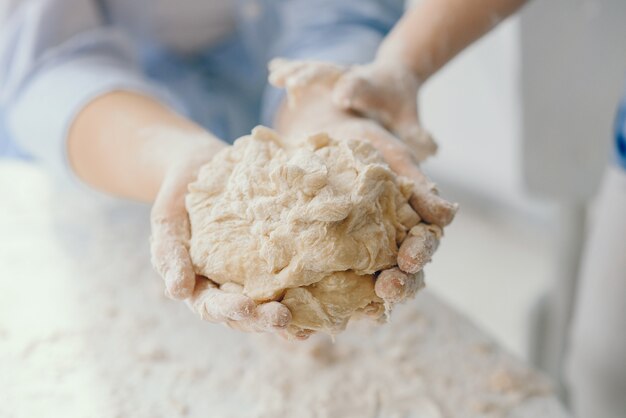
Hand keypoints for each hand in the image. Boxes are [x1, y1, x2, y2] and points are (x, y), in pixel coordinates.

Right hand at [149, 141, 291, 333]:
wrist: (200, 169)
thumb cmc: (179, 199)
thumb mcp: (166, 222)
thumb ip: (169, 255)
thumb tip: (177, 293)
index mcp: (199, 286)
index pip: (212, 306)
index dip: (228, 310)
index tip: (245, 307)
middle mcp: (228, 287)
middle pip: (245, 315)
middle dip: (262, 320)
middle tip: (282, 318)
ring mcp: (252, 277)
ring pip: (268, 305)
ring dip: (286, 318)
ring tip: (304, 325)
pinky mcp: (274, 262)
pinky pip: (289, 282)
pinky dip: (304, 297)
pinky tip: (322, 301)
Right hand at [269, 58, 435, 161]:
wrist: (393, 75)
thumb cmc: (398, 102)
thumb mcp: (408, 117)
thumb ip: (416, 133)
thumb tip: (432, 150)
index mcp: (372, 86)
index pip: (362, 87)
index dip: (352, 91)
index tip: (341, 97)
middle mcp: (352, 75)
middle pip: (332, 72)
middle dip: (313, 76)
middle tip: (294, 84)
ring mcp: (337, 73)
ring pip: (314, 68)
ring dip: (294, 72)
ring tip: (275, 77)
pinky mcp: (326, 74)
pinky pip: (304, 70)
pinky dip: (289, 69)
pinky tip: (271, 69)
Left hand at [270, 59, 457, 307]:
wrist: (322, 136)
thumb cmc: (363, 142)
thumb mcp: (392, 157)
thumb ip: (418, 185)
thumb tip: (449, 214)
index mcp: (411, 220)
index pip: (424, 243)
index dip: (420, 253)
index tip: (410, 259)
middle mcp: (391, 240)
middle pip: (404, 272)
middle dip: (401, 283)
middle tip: (388, 289)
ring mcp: (364, 251)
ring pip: (375, 283)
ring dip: (372, 300)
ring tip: (363, 312)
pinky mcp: (335, 256)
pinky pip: (341, 283)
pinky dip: (337, 301)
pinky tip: (331, 315)